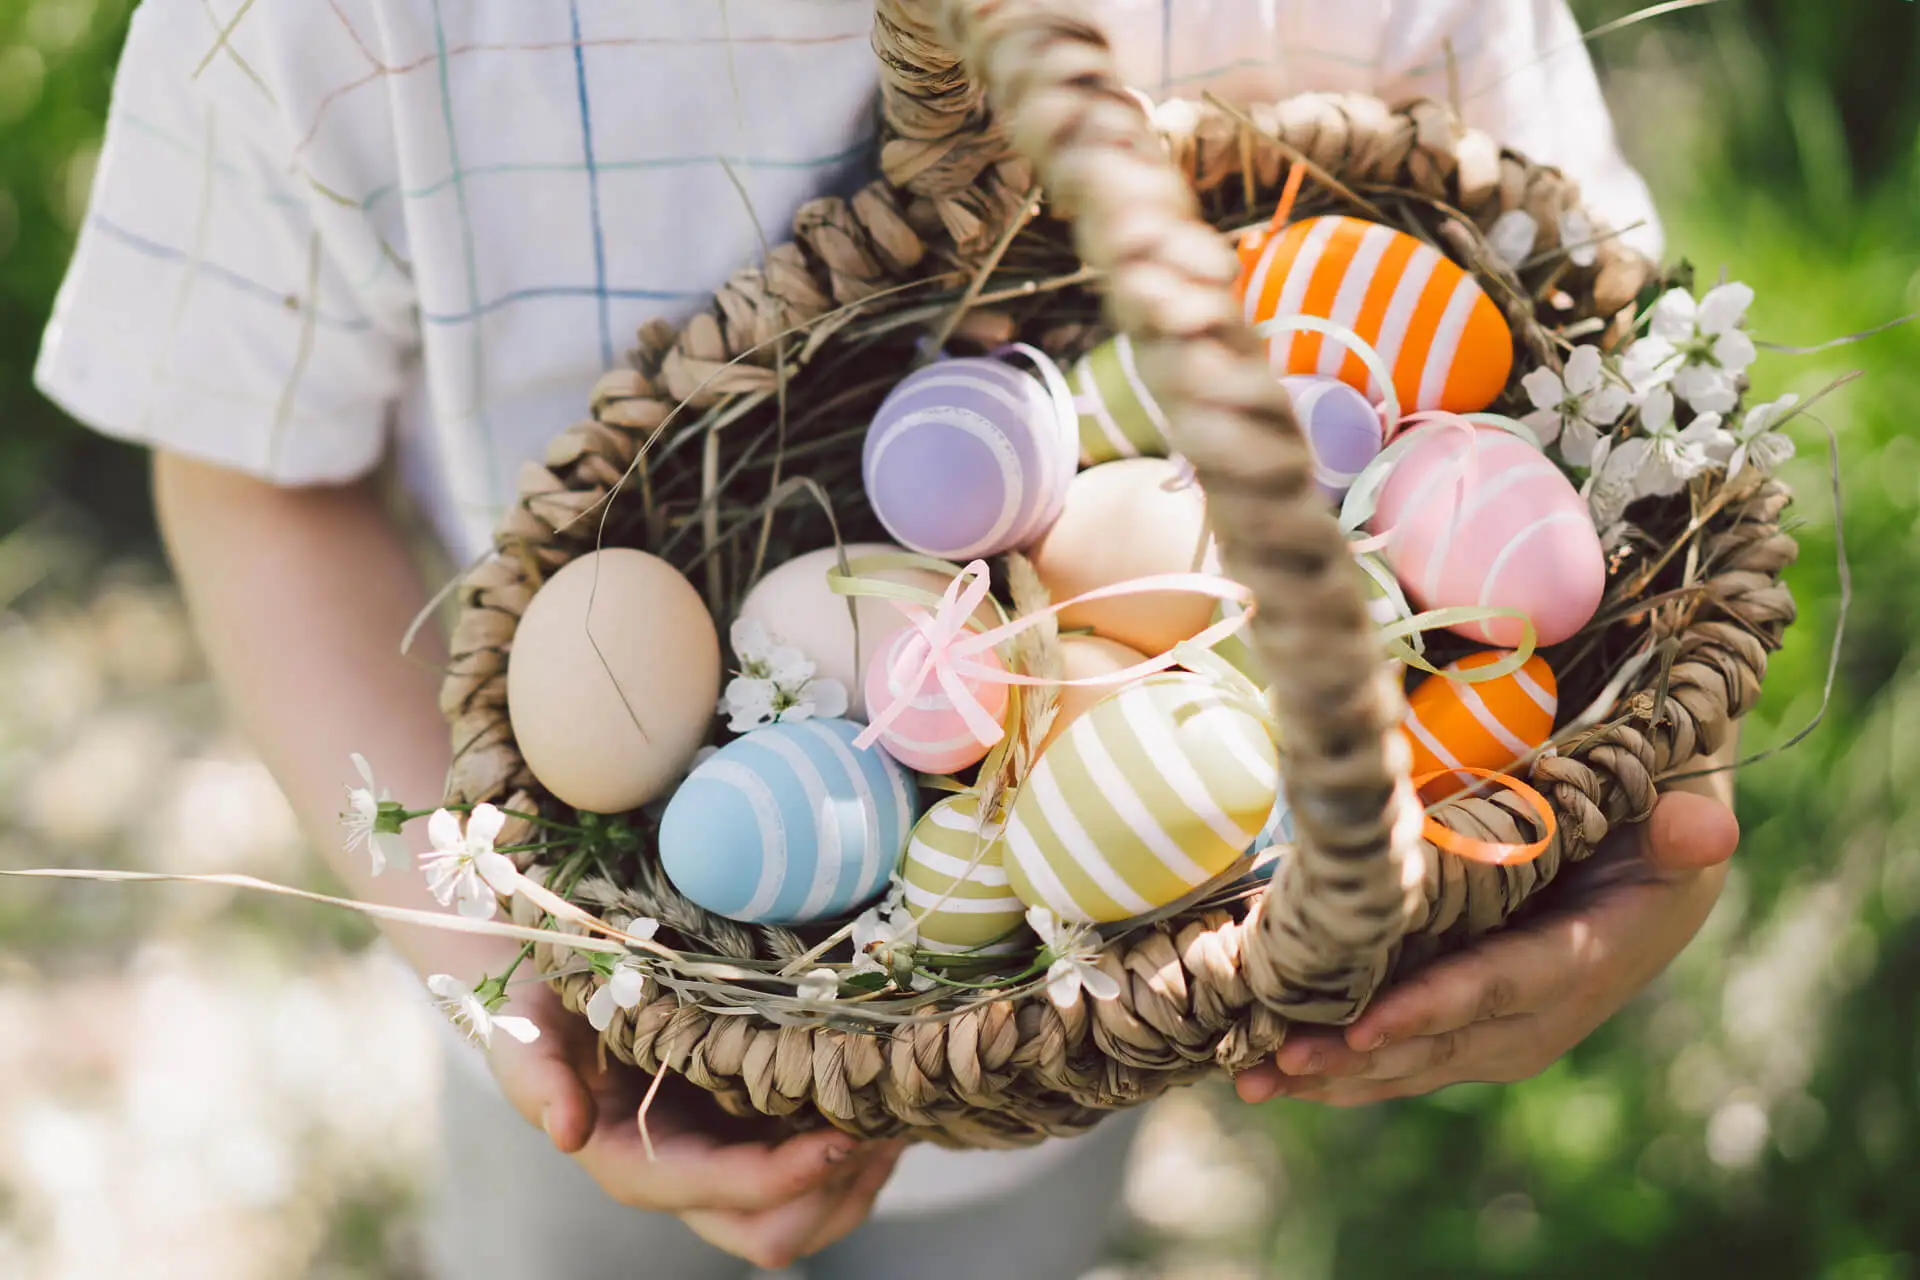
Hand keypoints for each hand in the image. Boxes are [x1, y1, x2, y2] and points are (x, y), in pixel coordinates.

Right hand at [487, 981, 905, 1268]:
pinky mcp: (763, 1128)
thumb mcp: (524, 1033)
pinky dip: (864, 1145)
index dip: (789, 1176)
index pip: (730, 1193)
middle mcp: (696, 1176)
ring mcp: (735, 1155)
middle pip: (778, 1233)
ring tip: (896, 1111)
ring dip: (860, 1176)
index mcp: (642, 1165)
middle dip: (837, 1193)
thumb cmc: (544, 1010)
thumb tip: (567, 1134)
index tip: (842, 1135)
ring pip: (814, 1213)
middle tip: (883, 1128)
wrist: (563, 980)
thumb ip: (535, 1080)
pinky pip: (827, 1169)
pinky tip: (883, 1094)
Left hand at [1235, 788, 1740, 1106]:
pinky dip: (1335, 1060)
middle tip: (1275, 1062)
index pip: (1500, 989)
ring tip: (1251, 1076)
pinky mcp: (1463, 1022)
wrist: (1655, 866)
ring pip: (1406, 1059)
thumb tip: (1705, 829)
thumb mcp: (1677, 817)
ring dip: (1329, 1072)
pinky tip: (1268, 1064)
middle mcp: (1536, 1015)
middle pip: (1436, 1040)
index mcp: (1583, 961)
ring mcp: (1496, 1028)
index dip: (1434, 1010)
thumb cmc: (1652, 827)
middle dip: (1354, 1057)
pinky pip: (1396, 1050)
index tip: (1365, 1027)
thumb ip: (1683, 827)